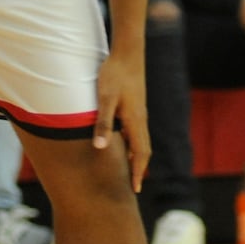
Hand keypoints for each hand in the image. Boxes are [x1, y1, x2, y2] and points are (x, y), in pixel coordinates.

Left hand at [94, 52, 149, 192]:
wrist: (127, 53)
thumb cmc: (114, 74)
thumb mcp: (105, 99)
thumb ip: (103, 123)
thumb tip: (101, 148)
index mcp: (135, 121)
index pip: (140, 154)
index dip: (138, 172)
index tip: (135, 189)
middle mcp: (141, 119)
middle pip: (143, 150)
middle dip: (139, 168)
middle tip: (133, 185)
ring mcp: (139, 112)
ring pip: (140, 140)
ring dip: (136, 155)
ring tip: (128, 168)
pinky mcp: (135, 105)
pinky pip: (136, 130)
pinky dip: (132, 142)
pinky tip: (122, 142)